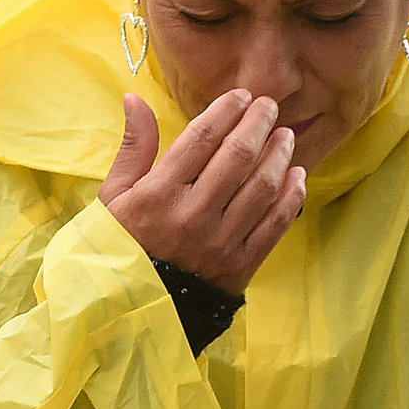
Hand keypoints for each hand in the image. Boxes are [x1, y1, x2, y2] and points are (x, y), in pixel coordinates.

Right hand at [99, 90, 306, 296]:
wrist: (129, 311)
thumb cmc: (119, 248)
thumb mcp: (112, 198)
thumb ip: (133, 148)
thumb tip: (134, 98)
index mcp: (158, 195)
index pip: (201, 138)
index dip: (225, 110)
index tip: (240, 97)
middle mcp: (191, 215)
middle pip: (237, 156)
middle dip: (258, 123)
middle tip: (269, 107)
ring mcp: (219, 242)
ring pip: (261, 187)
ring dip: (279, 155)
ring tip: (285, 136)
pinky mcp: (239, 266)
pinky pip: (275, 224)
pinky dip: (290, 196)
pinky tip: (295, 176)